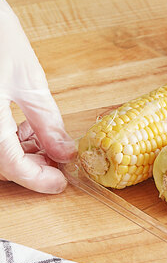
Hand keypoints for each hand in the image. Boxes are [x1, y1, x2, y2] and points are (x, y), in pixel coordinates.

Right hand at [0, 0, 75, 192]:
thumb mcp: (28, 78)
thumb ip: (46, 122)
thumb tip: (64, 153)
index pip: (11, 166)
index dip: (39, 179)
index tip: (61, 183)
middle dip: (28, 168)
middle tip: (56, 159)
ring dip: (14, 155)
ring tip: (39, 138)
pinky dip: (1, 141)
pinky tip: (17, 127)